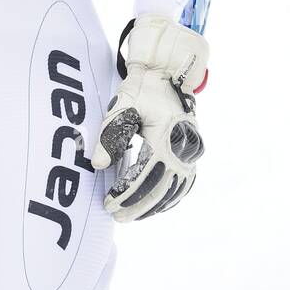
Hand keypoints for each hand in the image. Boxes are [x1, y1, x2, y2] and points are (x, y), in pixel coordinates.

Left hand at [90, 13, 207, 221]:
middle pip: (161, 188)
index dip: (127, 194)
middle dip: (139, 206)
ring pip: (175, 189)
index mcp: (166, 137)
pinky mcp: (192, 151)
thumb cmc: (143, 88)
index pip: (145, 176)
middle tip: (118, 217)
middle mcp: (183, 148)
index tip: (110, 204)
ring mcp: (191, 151)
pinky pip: (183, 182)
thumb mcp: (123, 106)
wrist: (168, 73)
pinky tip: (155, 204)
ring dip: (154, 205)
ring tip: (133, 215)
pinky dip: (169, 196)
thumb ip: (111, 135)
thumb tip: (98, 165)